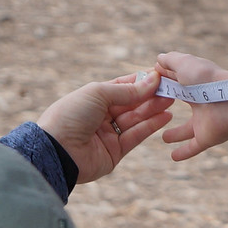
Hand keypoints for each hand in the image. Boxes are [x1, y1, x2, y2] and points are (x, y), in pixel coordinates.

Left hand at [37, 71, 173, 184]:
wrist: (56, 150)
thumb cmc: (70, 115)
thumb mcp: (98, 93)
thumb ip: (128, 90)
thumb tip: (152, 80)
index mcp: (93, 99)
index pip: (121, 87)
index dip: (140, 82)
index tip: (159, 76)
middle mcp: (101, 116)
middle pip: (131, 104)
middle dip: (150, 96)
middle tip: (170, 89)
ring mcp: (108, 134)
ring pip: (136, 119)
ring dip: (154, 109)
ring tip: (171, 100)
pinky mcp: (115, 152)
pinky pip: (136, 136)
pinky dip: (151, 126)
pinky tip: (165, 116)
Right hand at [156, 52, 227, 162]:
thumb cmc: (206, 78)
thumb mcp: (184, 63)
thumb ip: (170, 61)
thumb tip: (159, 60)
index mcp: (194, 84)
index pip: (175, 84)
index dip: (162, 85)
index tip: (146, 88)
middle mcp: (200, 102)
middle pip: (181, 106)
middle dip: (168, 107)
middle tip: (151, 111)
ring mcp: (204, 121)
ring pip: (187, 130)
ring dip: (177, 134)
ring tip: (165, 138)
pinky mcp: (206, 137)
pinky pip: (193, 147)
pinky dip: (184, 152)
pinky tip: (173, 157)